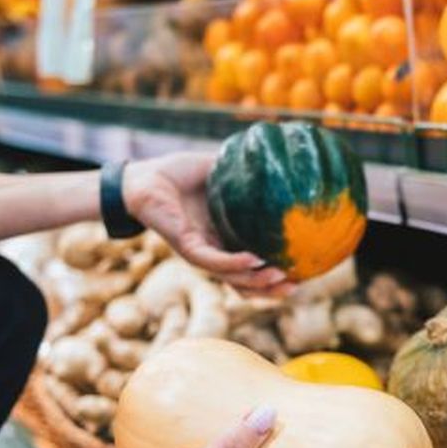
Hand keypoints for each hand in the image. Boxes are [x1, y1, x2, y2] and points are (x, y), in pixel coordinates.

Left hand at [122, 153, 291, 294]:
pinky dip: (234, 264)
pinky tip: (254, 260)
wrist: (143, 178)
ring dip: (257, 282)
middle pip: (245, 282)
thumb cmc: (177, 174)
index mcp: (223, 238)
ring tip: (282, 277)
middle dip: (270, 289)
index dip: (273, 272)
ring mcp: (200, 252)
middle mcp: (214, 251)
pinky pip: (213, 261)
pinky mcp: (186, 247)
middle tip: (296, 286)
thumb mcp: (219, 171)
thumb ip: (245, 171)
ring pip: (232, 278)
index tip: (302, 271)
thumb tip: (274, 157)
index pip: (251, 265)